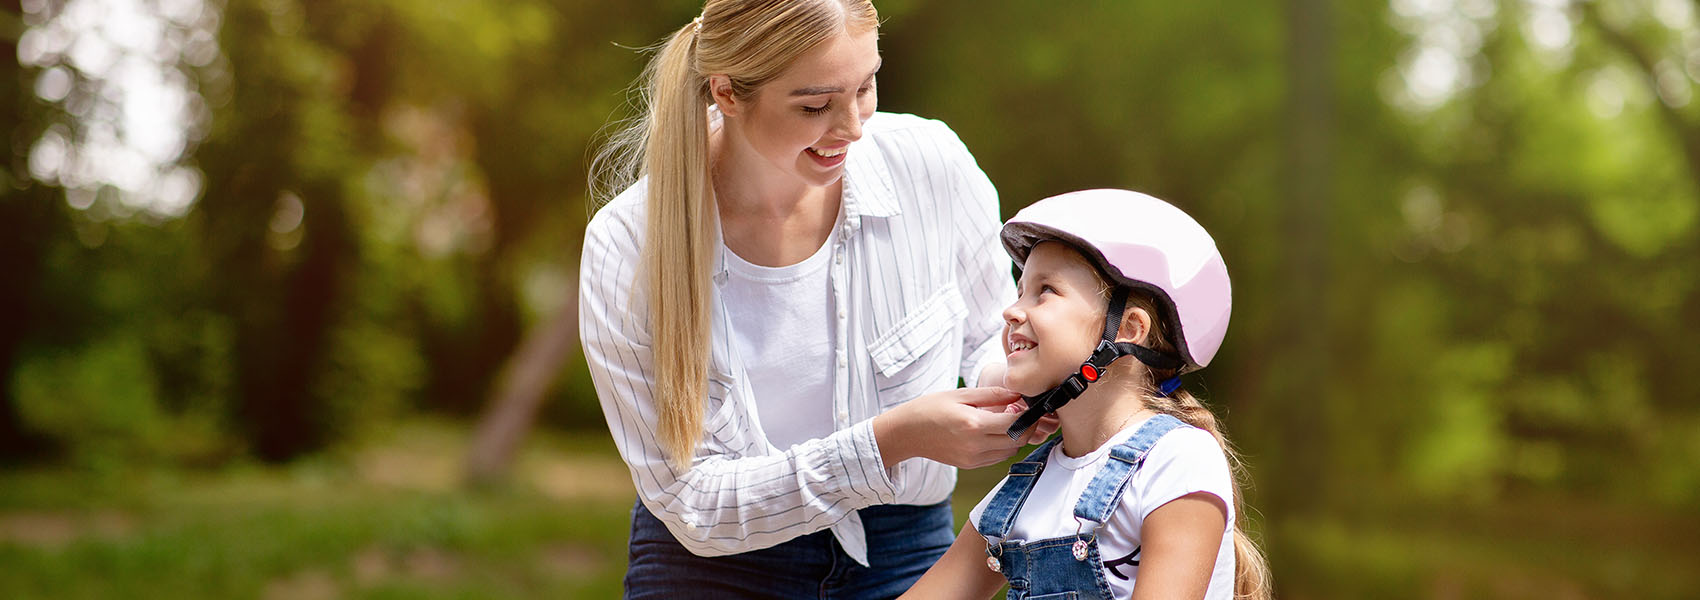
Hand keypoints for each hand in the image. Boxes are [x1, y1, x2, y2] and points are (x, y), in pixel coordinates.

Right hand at [872, 387, 1058, 471]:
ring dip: (1014, 437)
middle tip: (1021, 413)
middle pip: (1018, 440)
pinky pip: (997, 457)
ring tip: (1005, 421)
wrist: (906, 433)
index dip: (1028, 414)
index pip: (1015, 423)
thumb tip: (1018, 392)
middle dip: (1026, 427)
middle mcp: (975, 445)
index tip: (1030, 405)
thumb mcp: (961, 395)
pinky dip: (1002, 446)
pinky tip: (993, 432)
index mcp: (974, 424)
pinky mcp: (969, 465)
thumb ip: (992, 394)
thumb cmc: (930, 408)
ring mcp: (973, 458)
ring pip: (1010, 451)